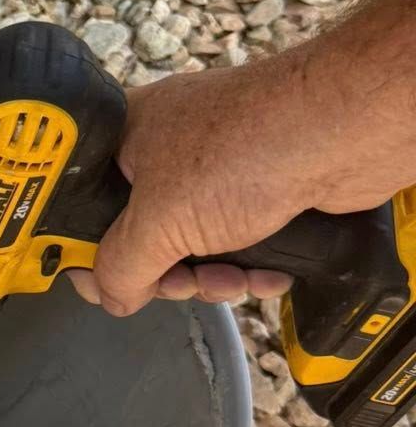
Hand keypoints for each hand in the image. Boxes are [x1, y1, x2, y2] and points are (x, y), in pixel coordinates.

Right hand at [66, 0, 415, 316]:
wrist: (342, 130)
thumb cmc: (245, 150)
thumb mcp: (159, 222)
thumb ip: (121, 266)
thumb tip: (111, 296)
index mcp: (123, 138)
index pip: (83, 205)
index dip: (88, 250)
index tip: (106, 284)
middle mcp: (164, 147)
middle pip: (140, 233)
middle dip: (166, 272)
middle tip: (182, 284)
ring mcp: (213, 165)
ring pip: (191, 242)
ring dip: (211, 276)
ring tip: (234, 281)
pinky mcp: (256, 184)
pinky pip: (234, 237)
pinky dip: (247, 263)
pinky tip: (266, 272)